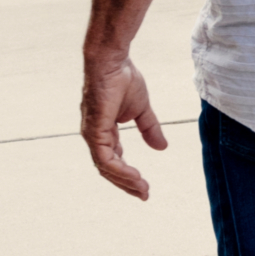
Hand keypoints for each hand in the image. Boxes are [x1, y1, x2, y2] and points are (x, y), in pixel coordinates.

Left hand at [80, 47, 168, 199]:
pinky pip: (105, 159)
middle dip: (126, 184)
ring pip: (106, 168)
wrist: (113, 61)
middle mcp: (95, 137)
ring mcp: (92, 135)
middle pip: (108, 169)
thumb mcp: (142, 109)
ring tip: (142, 188)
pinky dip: (119, 170)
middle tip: (144, 194)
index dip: (127, 174)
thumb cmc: (123, 79)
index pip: (113, 160)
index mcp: (104, 132)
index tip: (144, 185)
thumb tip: (162, 148)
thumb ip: (149, 128)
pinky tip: (134, 176)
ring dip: (124, 181)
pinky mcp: (94, 131)